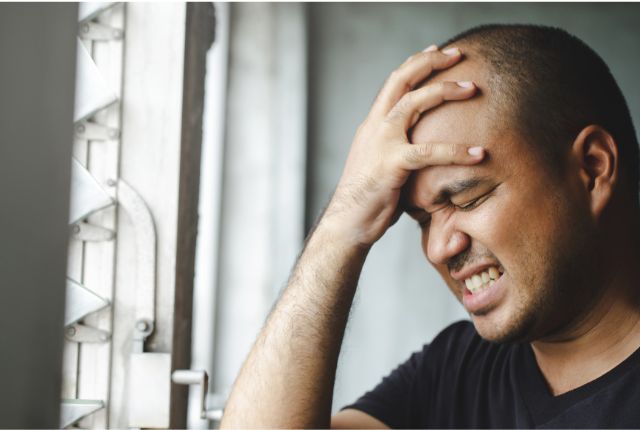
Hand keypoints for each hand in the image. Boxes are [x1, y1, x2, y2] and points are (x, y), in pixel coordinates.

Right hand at [319, 46, 484, 246]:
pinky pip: (429, 152)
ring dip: (445, 91)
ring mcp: (381, 142)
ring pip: (413, 102)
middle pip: (401, 80)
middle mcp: (375, 127)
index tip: (436, 52)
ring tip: (472, 88)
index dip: (414, 64)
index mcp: (372, 125)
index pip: (392, 83)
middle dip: (430, 62)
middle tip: (457, 54)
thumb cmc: (368, 199)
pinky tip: (478, 154)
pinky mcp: (391, 164)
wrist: (348, 223)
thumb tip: (422, 151)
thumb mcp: (382, 165)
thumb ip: (398, 150)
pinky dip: (456, 151)